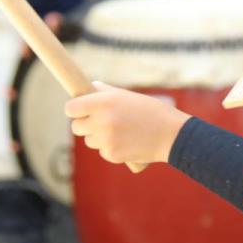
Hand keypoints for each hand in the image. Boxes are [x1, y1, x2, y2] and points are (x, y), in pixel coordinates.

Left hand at [65, 83, 191, 165]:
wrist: (171, 135)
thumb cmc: (151, 111)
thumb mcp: (127, 96)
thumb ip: (105, 92)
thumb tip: (89, 88)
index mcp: (103, 102)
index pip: (71, 109)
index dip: (75, 109)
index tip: (80, 110)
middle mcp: (102, 121)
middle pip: (76, 127)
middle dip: (85, 124)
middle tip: (99, 121)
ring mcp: (106, 140)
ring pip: (89, 140)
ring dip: (98, 137)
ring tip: (119, 131)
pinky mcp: (112, 155)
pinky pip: (101, 151)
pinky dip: (110, 148)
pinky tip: (126, 142)